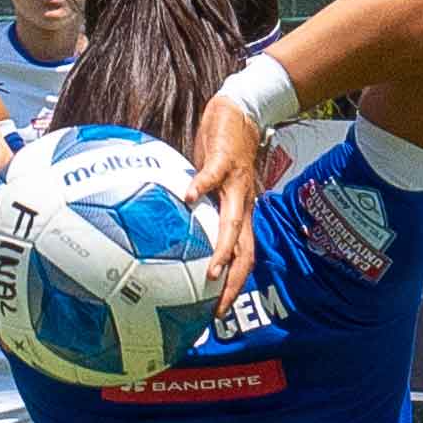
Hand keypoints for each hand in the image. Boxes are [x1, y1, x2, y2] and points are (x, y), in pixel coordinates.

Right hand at [188, 94, 262, 320]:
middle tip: (218, 308)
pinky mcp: (224, 160)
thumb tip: (178, 228)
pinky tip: (187, 198)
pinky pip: (212, 177)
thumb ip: (201, 209)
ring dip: (224, 249)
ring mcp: (235, 185)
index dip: (235, 286)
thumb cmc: (225, 151)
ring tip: (211, 271)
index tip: (219, 311)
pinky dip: (201, 188)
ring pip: (233, 223)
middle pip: (244, 252)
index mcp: (242, 214)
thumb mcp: (216, 187)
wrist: (241, 111)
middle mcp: (243, 205)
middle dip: (233, 283)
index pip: (244, 258)